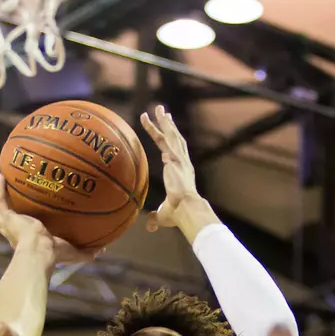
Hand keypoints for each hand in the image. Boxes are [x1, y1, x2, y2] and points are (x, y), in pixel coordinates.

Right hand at [0, 178, 99, 266]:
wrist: (39, 252)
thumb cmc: (55, 254)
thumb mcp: (75, 252)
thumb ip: (87, 252)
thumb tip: (102, 250)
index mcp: (28, 240)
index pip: (26, 229)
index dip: (27, 220)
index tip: (31, 213)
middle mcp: (15, 232)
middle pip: (10, 217)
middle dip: (10, 207)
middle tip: (12, 194)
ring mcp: (9, 225)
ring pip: (0, 207)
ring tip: (0, 181)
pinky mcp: (5, 218)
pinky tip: (0, 176)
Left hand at [140, 104, 209, 234]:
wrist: (186, 209)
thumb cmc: (179, 214)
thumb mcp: (164, 215)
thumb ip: (155, 218)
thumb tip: (150, 227)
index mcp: (183, 171)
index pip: (177, 151)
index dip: (172, 139)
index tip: (167, 128)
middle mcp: (183, 161)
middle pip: (175, 137)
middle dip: (168, 124)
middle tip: (162, 110)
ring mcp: (179, 158)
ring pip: (170, 134)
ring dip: (162, 121)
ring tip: (157, 108)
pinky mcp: (173, 158)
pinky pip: (162, 139)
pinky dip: (155, 129)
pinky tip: (148, 119)